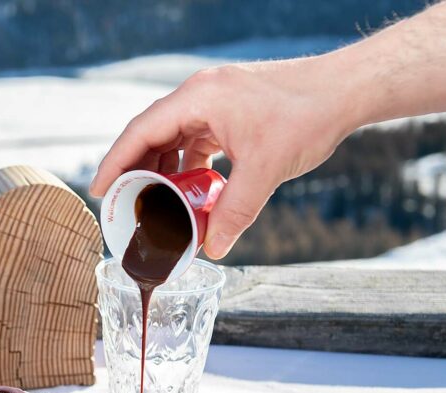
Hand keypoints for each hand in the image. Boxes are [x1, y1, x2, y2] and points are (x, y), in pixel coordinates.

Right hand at [89, 60, 353, 258]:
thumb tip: (213, 249)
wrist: (345, 89)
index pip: (140, 132)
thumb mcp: (264, 170)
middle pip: (152, 134)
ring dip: (164, 170)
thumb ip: (234, 212)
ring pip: (175, 137)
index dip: (115, 163)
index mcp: (198, 98)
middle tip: (123, 205)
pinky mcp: (232, 109)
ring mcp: (216, 100)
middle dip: (136, 171)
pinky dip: (189, 165)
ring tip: (155, 203)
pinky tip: (193, 190)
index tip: (99, 191)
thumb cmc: (307, 116)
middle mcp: (201, 94)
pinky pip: (197, 138)